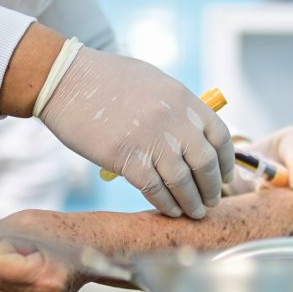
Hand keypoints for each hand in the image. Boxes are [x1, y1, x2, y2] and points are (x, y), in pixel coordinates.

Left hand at [0, 209, 87, 291]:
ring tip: (31, 264)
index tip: (26, 244)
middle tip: (29, 253)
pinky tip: (28, 276)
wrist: (91, 250)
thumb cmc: (59, 232)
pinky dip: (6, 284)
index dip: (0, 248)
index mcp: (45, 279)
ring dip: (1, 273)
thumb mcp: (21, 223)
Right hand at [40, 46, 234, 218]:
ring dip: (192, 202)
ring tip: (195, 212)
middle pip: (206, 163)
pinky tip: (170, 210)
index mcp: (183, 99)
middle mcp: (173, 119)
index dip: (226, 161)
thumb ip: (177, 108)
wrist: (65, 79)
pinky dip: (166, 203)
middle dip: (212, 187)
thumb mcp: (155, 83)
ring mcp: (150, 138)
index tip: (226, 176)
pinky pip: (155, 189)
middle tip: (212, 201)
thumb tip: (194, 135)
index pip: (220, 136)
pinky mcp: (126, 156)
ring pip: (183, 181)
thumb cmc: (107, 80)